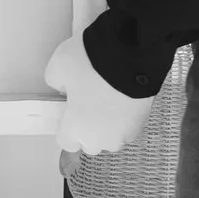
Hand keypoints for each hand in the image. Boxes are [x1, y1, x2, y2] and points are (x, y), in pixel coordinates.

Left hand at [46, 27, 150, 154]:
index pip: (67, 142)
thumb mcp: (58, 65)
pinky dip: (125, 117)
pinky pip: (128, 127)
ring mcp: (124, 134)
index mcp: (76, 129)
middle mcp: (101, 139)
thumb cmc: (91, 63)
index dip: (68, 126)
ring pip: (112, 137)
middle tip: (89, 102)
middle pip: (91, 143)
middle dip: (88, 128)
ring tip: (109, 99)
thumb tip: (64, 90)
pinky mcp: (142, 124)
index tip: (70, 111)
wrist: (131, 54)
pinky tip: (123, 98)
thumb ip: (56, 83)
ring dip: (109, 125)